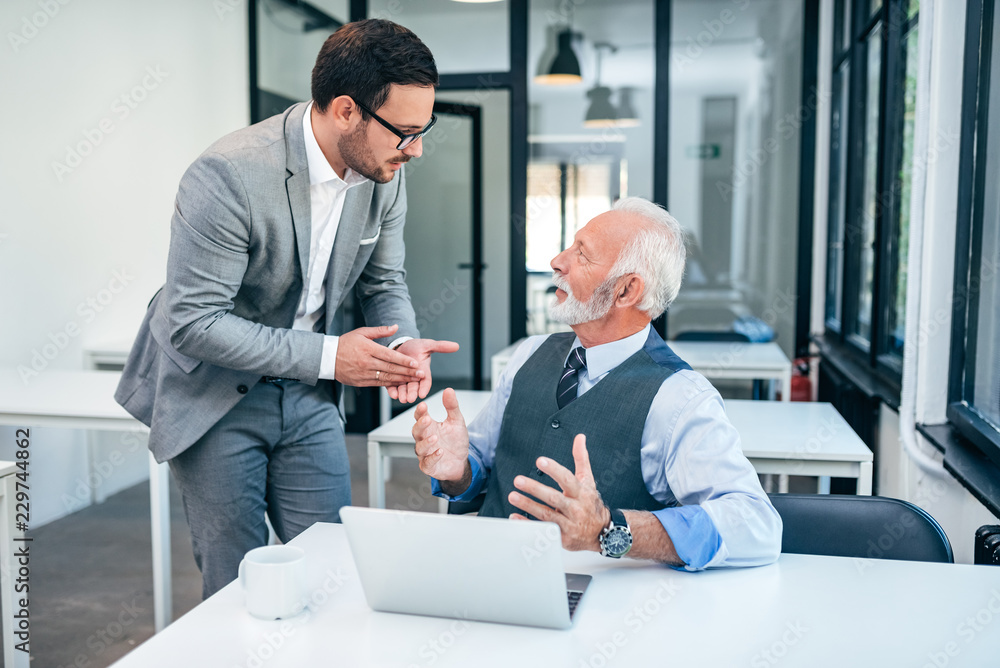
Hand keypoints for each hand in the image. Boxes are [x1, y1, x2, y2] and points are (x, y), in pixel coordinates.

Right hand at [335, 325, 423, 387]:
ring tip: (415, 380)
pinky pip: (379, 384)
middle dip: (408, 372)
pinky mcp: (361, 382)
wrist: (327, 358)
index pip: (389, 356)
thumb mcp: (362, 332)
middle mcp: (367, 362)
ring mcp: (364, 373)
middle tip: (421, 374)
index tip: (416, 363)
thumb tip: (395, 327)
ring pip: (387, 378)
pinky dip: (391, 384)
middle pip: (391, 369)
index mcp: (368, 349)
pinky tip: (401, 383)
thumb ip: (380, 330)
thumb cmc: (345, 343)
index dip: (404, 360)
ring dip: (402, 379)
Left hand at [387, 338, 459, 403]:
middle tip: (411, 399)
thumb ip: (441, 346)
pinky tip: (393, 394)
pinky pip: (392, 386)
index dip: (424, 387)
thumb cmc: (415, 346)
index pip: (426, 381)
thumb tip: (456, 346)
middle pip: (414, 387)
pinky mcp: (393, 378)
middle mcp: (414, 377)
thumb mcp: (427, 345)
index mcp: (423, 371)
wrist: (400, 345)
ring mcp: (403, 378)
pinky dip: (392, 391)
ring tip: (402, 399)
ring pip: (404, 388)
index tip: (422, 394)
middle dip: (412, 393)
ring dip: (403, 394)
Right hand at [412, 388, 469, 482]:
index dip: (420, 411)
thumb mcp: (456, 421)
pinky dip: (433, 457)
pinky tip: (439, 452)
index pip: (420, 417)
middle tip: (427, 419)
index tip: (423, 405)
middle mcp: (424, 439)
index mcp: (429, 426)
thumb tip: (448, 390)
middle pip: (416, 431)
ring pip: (419, 447)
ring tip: (435, 437)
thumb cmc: (455, 441)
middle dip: (420, 425)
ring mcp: (425, 453)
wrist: (461, 462)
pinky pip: (427, 463)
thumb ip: (452, 406)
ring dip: (426, 442)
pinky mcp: (429, 466)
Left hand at [508, 434, 610, 552]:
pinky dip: (528, 525)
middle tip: (518, 480)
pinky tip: (515, 517)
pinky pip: (543, 531)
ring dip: (528, 505)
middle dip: (535, 489)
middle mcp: (575, 509)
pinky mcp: (562, 537)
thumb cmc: (591, 503)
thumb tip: (579, 437)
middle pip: (554, 498)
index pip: (567, 479)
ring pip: (546, 515)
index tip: (540, 461)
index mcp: (581, 492)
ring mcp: (569, 524)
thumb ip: (581, 458)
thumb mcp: (588, 480)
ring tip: (513, 496)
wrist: (603, 532)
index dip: (554, 470)